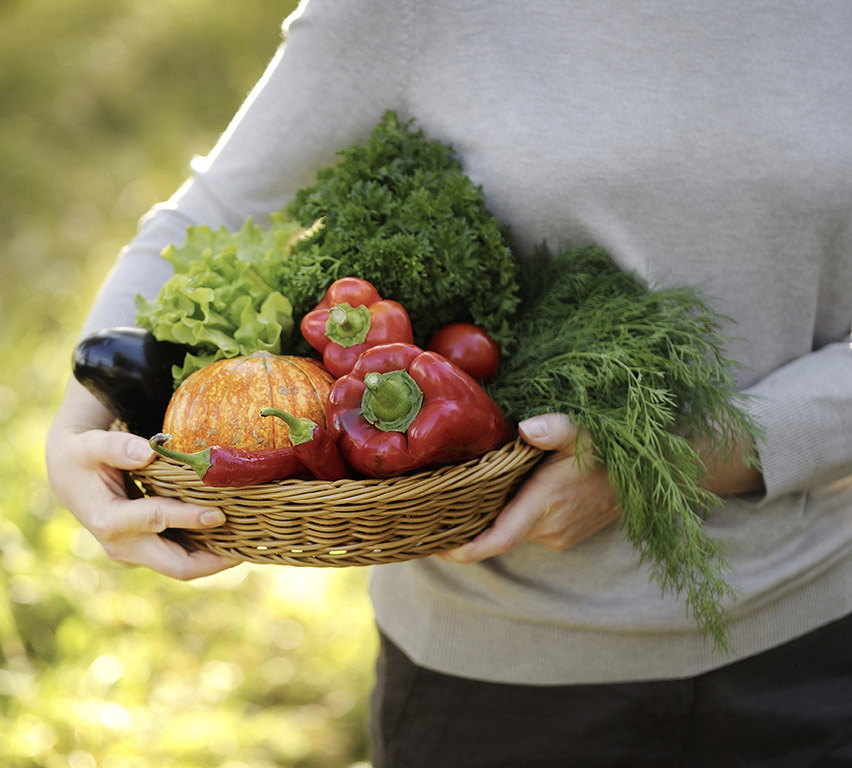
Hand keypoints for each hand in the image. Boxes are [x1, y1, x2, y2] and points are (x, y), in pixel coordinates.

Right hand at [46, 379, 238, 579]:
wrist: (69, 475)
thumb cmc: (84, 456)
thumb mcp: (92, 446)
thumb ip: (117, 447)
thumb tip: (148, 451)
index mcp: (109, 520)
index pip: (155, 519)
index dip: (188, 518)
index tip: (219, 513)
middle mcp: (123, 545)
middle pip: (176, 566)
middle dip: (214, 561)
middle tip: (249, 548)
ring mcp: (136, 553)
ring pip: (182, 566)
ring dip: (215, 560)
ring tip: (250, 545)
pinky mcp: (147, 551)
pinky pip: (181, 557)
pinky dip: (206, 552)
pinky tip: (233, 539)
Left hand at [438, 413, 620, 563]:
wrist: (648, 476)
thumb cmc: (611, 450)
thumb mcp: (584, 432)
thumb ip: (557, 429)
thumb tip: (528, 428)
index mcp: (546, 504)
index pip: (498, 539)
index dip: (465, 549)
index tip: (435, 548)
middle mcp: (550, 528)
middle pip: (497, 537)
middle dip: (466, 530)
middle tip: (433, 515)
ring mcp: (558, 535)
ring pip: (512, 532)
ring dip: (490, 521)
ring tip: (459, 501)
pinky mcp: (565, 535)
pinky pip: (528, 530)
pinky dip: (510, 518)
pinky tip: (498, 498)